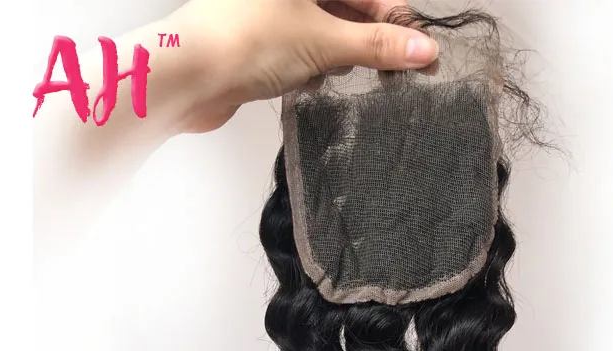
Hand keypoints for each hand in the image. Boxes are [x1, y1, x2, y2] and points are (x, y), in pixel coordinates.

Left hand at [165, 0, 438, 132]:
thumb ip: (377, 46)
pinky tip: (312, 81)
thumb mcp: (324, 40)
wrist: (188, 77)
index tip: (419, 50)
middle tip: (394, 71)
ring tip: (340, 72)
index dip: (395, 17)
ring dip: (341, 55)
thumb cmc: (249, 40)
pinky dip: (315, 66)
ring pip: (326, 30)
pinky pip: (303, 51)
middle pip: (347, 7)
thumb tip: (424, 50)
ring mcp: (273, 13)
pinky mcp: (262, 42)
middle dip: (368, 39)